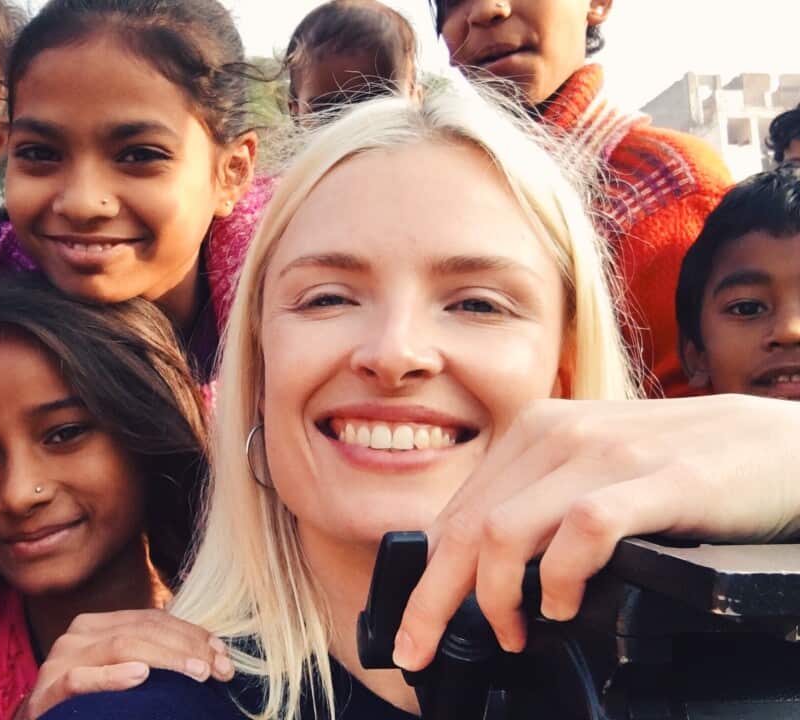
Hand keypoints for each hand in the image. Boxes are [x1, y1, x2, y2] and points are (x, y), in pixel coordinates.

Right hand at [12, 609, 234, 719]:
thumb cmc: (88, 701)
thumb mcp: (120, 672)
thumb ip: (152, 656)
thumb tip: (211, 654)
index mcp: (97, 625)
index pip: (152, 620)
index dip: (191, 633)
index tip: (223, 655)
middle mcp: (77, 635)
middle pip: (141, 631)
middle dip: (187, 648)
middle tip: (219, 669)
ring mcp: (61, 661)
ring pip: (119, 647)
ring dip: (165, 659)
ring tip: (196, 672)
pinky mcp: (48, 691)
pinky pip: (82, 679)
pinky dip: (113, 677)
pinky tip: (141, 676)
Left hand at [393, 395, 799, 670]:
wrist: (781, 447)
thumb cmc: (686, 468)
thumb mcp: (595, 472)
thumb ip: (540, 503)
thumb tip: (485, 570)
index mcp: (535, 431)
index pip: (457, 513)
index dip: (427, 578)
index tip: (414, 630)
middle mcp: (559, 435)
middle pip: (466, 528)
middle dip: (432, 600)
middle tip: (423, 649)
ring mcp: (606, 456)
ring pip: (505, 531)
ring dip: (495, 597)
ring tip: (512, 634)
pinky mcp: (658, 481)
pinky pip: (582, 533)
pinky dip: (562, 579)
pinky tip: (568, 607)